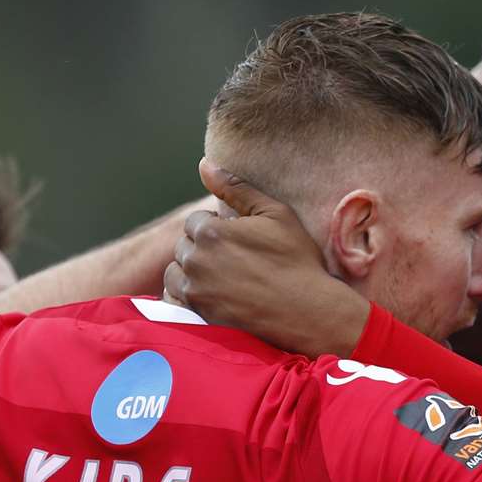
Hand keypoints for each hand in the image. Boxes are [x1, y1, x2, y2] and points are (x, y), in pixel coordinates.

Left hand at [164, 159, 369, 356]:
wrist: (308, 313)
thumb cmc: (296, 260)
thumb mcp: (275, 214)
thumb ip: (236, 187)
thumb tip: (204, 164)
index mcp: (211, 232)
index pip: (196, 223)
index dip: (218, 230)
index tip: (238, 242)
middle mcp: (197, 260)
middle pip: (185, 247)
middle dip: (203, 251)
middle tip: (234, 263)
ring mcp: (195, 291)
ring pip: (176, 274)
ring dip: (192, 273)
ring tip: (221, 280)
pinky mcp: (197, 317)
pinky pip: (174, 301)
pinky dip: (185, 297)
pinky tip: (209, 298)